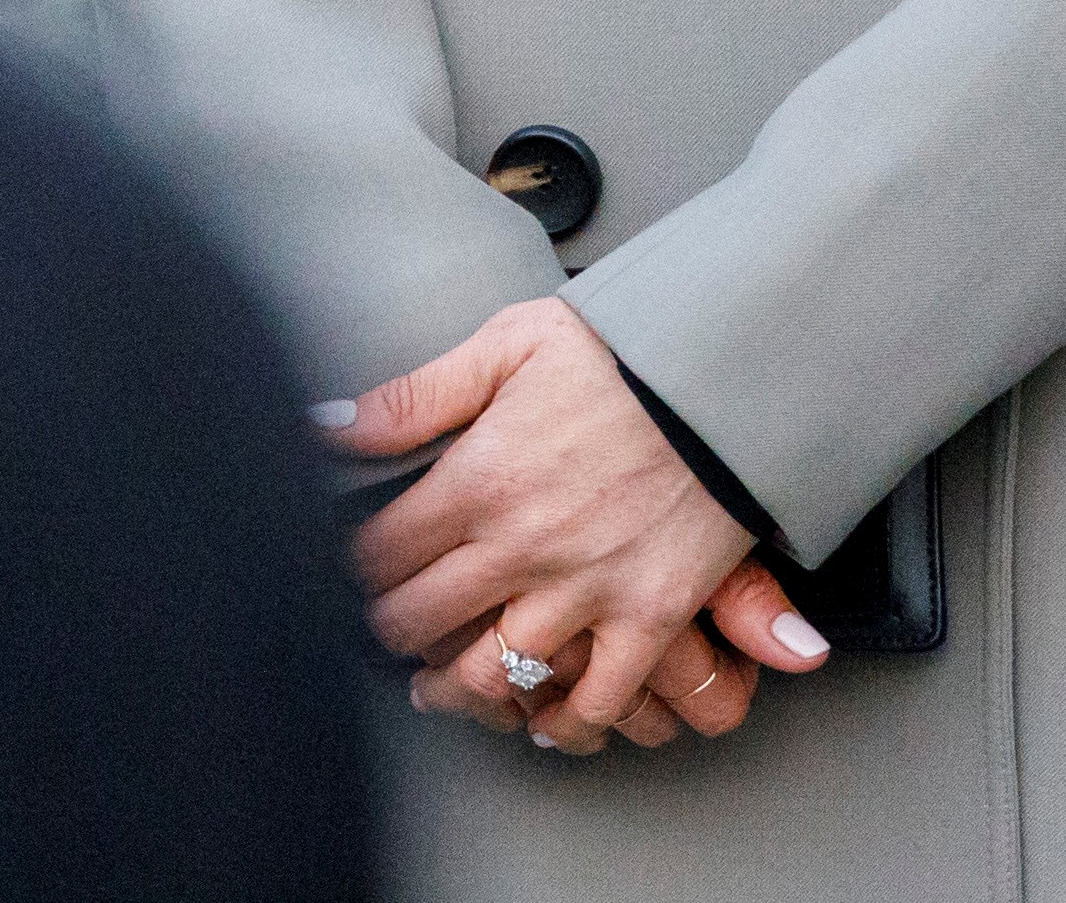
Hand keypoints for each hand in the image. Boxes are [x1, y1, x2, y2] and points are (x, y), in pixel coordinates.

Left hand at [330, 298, 831, 750]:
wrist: (738, 365)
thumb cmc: (628, 347)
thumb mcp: (513, 341)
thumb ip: (418, 394)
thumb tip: (327, 425)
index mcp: (481, 476)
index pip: (379, 555)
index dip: (355, 569)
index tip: (356, 572)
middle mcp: (523, 545)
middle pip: (419, 623)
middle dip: (391, 629)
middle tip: (390, 627)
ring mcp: (586, 590)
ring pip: (489, 678)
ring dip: (455, 690)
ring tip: (440, 688)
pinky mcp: (650, 617)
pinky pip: (594, 702)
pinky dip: (564, 724)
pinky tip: (545, 719)